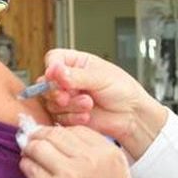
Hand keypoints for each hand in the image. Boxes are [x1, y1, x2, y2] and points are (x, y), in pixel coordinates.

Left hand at [19, 125, 146, 177]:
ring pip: (38, 147)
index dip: (61, 131)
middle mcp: (88, 160)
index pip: (76, 129)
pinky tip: (29, 167)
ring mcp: (68, 175)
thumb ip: (96, 152)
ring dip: (31, 148)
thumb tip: (66, 139)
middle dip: (41, 135)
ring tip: (29, 152)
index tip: (53, 135)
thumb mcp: (118, 169)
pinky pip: (31, 169)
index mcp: (107, 152)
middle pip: (55, 134)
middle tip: (34, 139)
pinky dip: (27, 164)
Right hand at [40, 49, 168, 157]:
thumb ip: (76, 76)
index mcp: (77, 63)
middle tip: (68, 95)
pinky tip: (87, 116)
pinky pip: (58, 118)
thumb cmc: (123, 90)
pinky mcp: (68, 115)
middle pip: (46, 83)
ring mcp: (67, 98)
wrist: (132, 115)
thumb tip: (55, 71)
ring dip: (69, 105)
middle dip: (57, 91)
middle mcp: (69, 80)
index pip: (53, 59)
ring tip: (89, 104)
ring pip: (51, 102)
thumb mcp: (101, 77)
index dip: (52, 68)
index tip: (58, 76)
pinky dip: (72, 117)